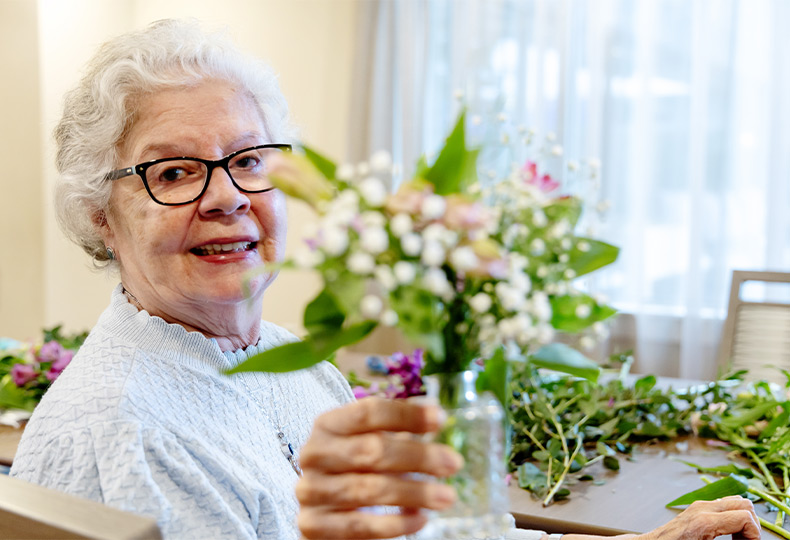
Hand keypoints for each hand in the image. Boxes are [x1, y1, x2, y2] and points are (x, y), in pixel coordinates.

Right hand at [296, 397, 462, 538]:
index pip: (368, 413)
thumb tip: (433, 412)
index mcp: (328, 424)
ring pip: (367, 489)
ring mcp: (311, 490)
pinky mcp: (313, 525)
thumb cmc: (353, 465)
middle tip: (453, 463)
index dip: (406, 415)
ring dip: (413, 493)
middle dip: (418, 457)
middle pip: (370, 450)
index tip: (441, 420)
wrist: (322, 506)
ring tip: (446, 496)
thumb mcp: (368, 438)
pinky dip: (394, 524)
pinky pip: (359, 526)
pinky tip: (420, 519)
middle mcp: (314, 454)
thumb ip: (397, 425)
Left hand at [639, 496, 759, 539]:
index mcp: (705, 522)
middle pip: (744, 503)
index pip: (745, 516)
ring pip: (735, 500)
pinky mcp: (696, 508)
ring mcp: (699, 506)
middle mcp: (702, 509)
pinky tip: (727, 533)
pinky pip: (722, 505)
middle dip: (752, 524)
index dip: (755, 534)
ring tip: (737, 538)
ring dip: (742, 518)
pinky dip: (732, 516)